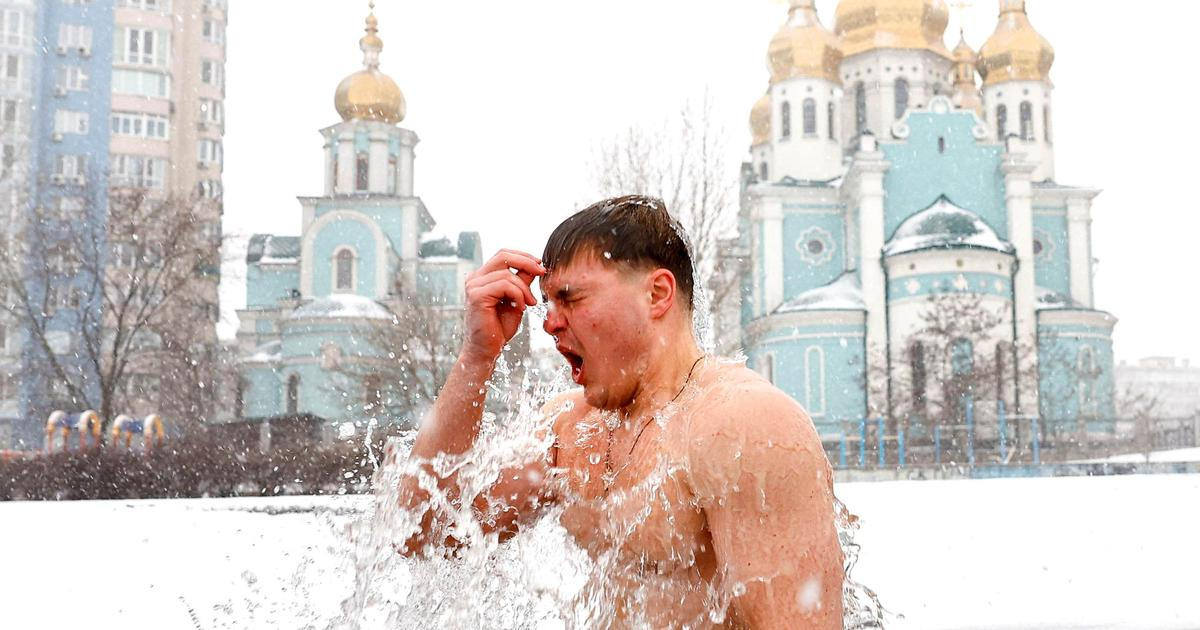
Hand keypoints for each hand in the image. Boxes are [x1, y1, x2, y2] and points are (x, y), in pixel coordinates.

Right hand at [461, 248, 542, 363]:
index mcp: (483, 277)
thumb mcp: (517, 299)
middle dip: (527, 262)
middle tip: (542, 272)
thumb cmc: (500, 327)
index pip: (504, 255)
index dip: (524, 256)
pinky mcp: (476, 295)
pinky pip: (504, 285)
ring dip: (524, 289)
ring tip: (529, 303)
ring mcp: (473, 286)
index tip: (541, 265)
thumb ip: (522, 281)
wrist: (487, 349)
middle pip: (503, 256)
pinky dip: (518, 295)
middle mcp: (475, 278)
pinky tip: (520, 308)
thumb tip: (536, 265)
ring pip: (507, 274)